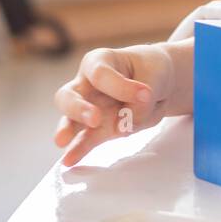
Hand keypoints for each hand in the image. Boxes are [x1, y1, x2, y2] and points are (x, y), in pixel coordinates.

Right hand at [52, 45, 174, 166]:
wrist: (157, 83)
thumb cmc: (150, 70)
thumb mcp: (154, 75)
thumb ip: (141, 97)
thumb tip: (125, 124)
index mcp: (99, 61)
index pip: (101, 74)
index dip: (121, 86)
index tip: (146, 93)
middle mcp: (87, 85)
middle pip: (69, 96)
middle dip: (78, 108)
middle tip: (95, 118)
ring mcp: (90, 109)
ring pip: (71, 120)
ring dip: (69, 131)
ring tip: (63, 141)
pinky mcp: (98, 129)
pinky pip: (85, 140)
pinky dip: (79, 150)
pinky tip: (70, 160)